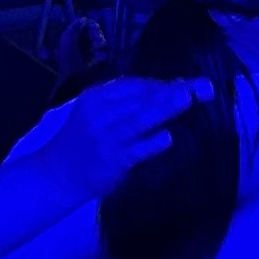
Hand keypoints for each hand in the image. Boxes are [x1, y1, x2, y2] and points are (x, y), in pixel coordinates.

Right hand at [36, 77, 211, 196]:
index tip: (186, 84)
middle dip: (172, 91)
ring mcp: (106, 137)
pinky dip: (153, 142)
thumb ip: (131, 103)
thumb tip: (176, 87)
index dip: (161, 84)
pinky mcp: (112, 160)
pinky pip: (137, 149)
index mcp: (96, 97)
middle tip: (201, 86)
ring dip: (166, 107)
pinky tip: (168, 137)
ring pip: (140, 119)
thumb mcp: (100, 115)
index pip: (133, 85)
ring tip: (190, 99)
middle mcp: (100, 113)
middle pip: (141, 98)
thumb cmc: (85, 141)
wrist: (58, 174)